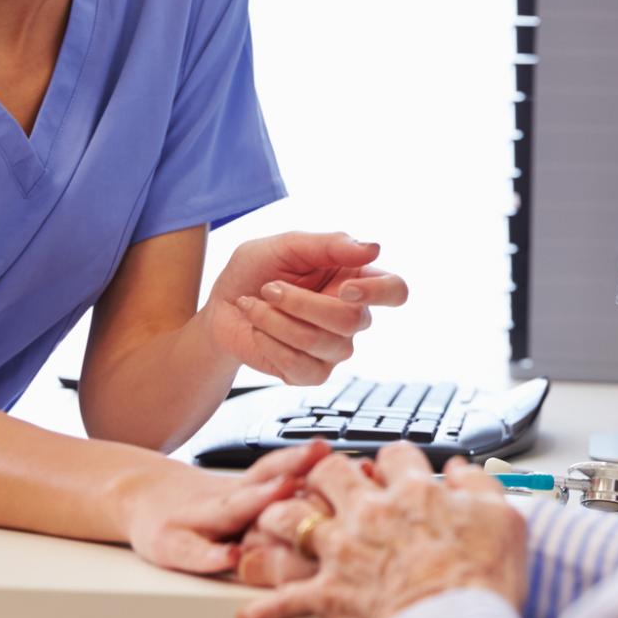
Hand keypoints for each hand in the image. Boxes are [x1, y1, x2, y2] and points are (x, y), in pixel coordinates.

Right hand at [122, 442, 328, 572]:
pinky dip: (211, 555)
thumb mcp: (240, 492)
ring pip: (231, 508)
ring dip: (259, 498)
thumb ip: (280, 488)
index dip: (308, 460)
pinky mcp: (170, 545)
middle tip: (324, 463)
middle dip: (292, 470)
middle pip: (260, 481)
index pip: (277, 468)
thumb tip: (344, 483)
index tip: (342, 457)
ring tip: (284, 488)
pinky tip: (230, 557)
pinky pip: (192, 552)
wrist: (136, 496)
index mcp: (244, 489)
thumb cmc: (200, 505)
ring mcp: (196, 520)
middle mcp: (224, 500)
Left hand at [205, 232, 409, 384]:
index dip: (378, 292)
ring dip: (277, 320)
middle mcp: (352, 316)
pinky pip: (300, 366)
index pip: (395, 290)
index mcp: (356, 279)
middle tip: (270, 288)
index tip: (345, 288)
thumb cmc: (256, 270)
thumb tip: (374, 248)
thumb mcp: (286, 245)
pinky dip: (270, 344)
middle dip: (302, 303)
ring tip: (256, 305)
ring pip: (322, 342)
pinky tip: (259, 330)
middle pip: (353, 320)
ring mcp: (334, 348)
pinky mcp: (311, 372)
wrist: (222, 305)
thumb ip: (329, 244)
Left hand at [235, 443, 527, 617]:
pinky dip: (266, 608)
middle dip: (325, 473)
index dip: (393, 459)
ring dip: (279, 519)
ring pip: (292, 519)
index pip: (395, 455)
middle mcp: (371, 514)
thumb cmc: (483, 582)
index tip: (394, 469)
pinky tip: (250, 614)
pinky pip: (286, 599)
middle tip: (325, 483)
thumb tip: (463, 470)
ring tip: (272, 522)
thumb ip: (481, 487)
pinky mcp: (330, 595)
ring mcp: (345, 553)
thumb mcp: (505, 520)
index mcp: (413, 494)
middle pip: (331, 473)